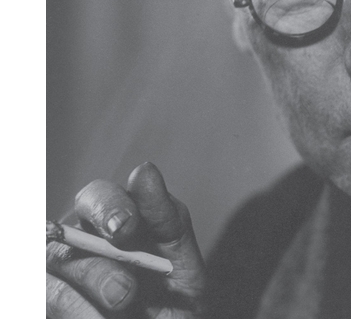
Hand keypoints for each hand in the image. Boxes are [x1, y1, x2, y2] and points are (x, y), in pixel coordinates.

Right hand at [46, 162, 205, 317]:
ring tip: (125, 308)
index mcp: (113, 220)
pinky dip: (77, 310)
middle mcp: (80, 242)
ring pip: (55, 266)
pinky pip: (48, 296)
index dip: (107, 207)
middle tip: (125, 290)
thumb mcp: (179, 258)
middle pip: (62, 230)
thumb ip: (164, 216)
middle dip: (96, 261)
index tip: (126, 228)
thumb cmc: (175, 299)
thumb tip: (143, 170)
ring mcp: (60, 273)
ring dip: (91, 289)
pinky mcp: (48, 301)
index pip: (97, 196)